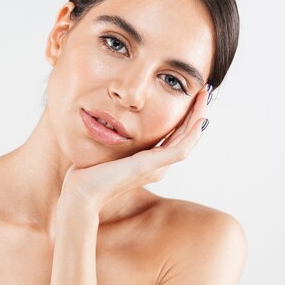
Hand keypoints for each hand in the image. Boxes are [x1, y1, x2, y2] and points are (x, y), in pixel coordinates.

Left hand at [60, 84, 210, 215]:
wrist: (81, 193)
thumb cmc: (86, 173)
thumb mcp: (105, 150)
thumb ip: (114, 139)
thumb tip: (110, 122)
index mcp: (148, 163)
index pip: (174, 137)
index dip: (184, 117)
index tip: (188, 96)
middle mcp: (157, 167)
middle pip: (186, 137)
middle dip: (196, 113)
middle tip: (203, 90)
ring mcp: (156, 168)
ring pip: (188, 141)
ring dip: (198, 117)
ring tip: (203, 96)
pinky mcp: (151, 167)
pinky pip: (181, 149)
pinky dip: (192, 133)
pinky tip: (199, 118)